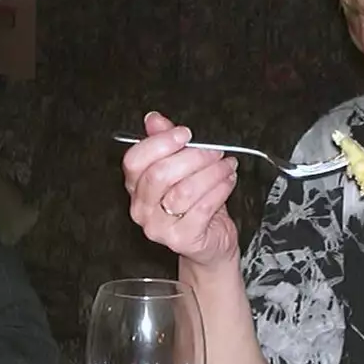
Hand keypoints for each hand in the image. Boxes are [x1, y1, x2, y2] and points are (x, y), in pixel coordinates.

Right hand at [123, 111, 239, 268]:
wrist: (209, 244)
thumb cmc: (195, 205)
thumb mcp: (181, 169)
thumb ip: (166, 143)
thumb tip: (153, 119)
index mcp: (136, 187)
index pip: (134, 161)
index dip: (160, 143)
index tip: (185, 134)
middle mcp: (141, 209)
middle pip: (159, 174)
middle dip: (193, 157)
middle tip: (214, 151)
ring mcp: (159, 228)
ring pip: (184, 191)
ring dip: (211, 172)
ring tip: (226, 166)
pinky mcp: (182, 239)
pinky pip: (202, 207)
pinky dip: (220, 189)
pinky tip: (228, 181)